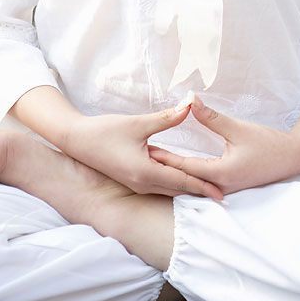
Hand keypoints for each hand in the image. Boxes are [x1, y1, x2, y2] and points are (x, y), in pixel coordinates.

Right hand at [64, 101, 224, 200]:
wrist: (76, 140)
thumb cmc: (105, 131)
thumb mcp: (138, 124)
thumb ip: (166, 118)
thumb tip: (190, 106)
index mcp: (145, 172)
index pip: (182, 181)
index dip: (203, 186)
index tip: (221, 193)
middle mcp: (142, 183)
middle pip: (177, 189)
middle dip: (199, 190)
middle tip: (222, 194)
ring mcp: (136, 184)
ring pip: (168, 188)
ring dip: (188, 187)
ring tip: (208, 188)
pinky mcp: (132, 179)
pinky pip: (159, 184)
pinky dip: (174, 182)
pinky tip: (184, 178)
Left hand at [147, 94, 299, 195]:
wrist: (293, 157)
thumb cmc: (268, 143)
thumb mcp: (238, 128)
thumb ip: (212, 117)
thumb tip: (190, 100)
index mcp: (221, 173)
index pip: (184, 168)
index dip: (164, 158)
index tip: (145, 149)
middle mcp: (220, 186)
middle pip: (184, 180)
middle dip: (163, 169)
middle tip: (141, 157)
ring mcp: (225, 189)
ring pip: (192, 184)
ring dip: (174, 174)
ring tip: (153, 162)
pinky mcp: (229, 186)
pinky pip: (202, 184)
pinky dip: (187, 176)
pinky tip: (177, 168)